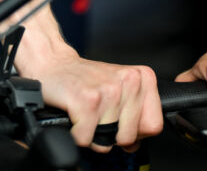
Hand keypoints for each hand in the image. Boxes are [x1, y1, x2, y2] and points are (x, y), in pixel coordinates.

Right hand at [24, 44, 162, 151]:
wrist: (53, 63)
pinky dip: (77, 134)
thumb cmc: (84, 79)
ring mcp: (109, 90)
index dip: (135, 131)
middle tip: (98, 114)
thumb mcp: (117, 90)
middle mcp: (129, 81)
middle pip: (129, 136)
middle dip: (111, 134)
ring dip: (92, 133)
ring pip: (108, 141)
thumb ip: (134, 115)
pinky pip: (87, 139)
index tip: (120, 120)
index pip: (153, 124)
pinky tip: (75, 113)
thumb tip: (135, 143)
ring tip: (85, 111)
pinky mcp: (88, 100)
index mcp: (141, 77)